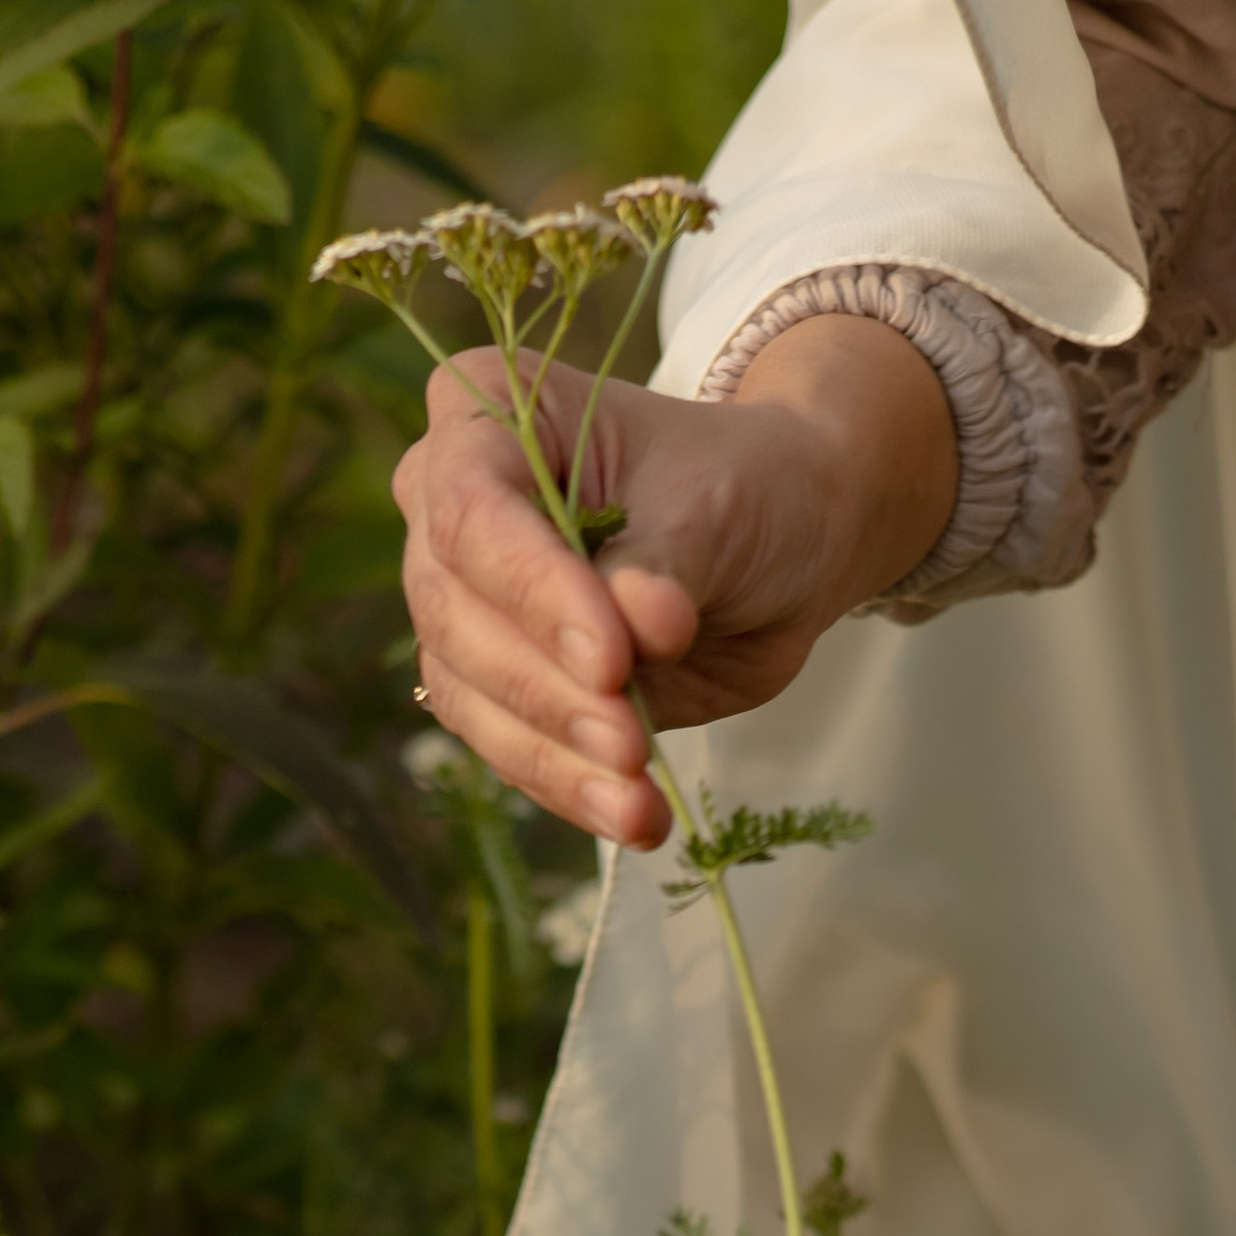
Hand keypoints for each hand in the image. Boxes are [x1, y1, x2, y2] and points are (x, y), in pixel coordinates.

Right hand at [392, 315, 957, 847]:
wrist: (784, 540)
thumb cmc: (745, 488)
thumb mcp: (719, 504)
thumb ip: (666, 562)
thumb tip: (638, 626)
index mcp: (487, 417)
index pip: (473, 512)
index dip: (532, 592)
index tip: (610, 658)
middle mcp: (451, 507)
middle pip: (455, 612)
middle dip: (544, 690)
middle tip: (628, 742)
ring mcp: (467, 603)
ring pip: (470, 693)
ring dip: (554, 758)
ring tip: (638, 802)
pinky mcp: (499, 685)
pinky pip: (509, 747)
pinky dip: (569, 789)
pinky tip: (634, 818)